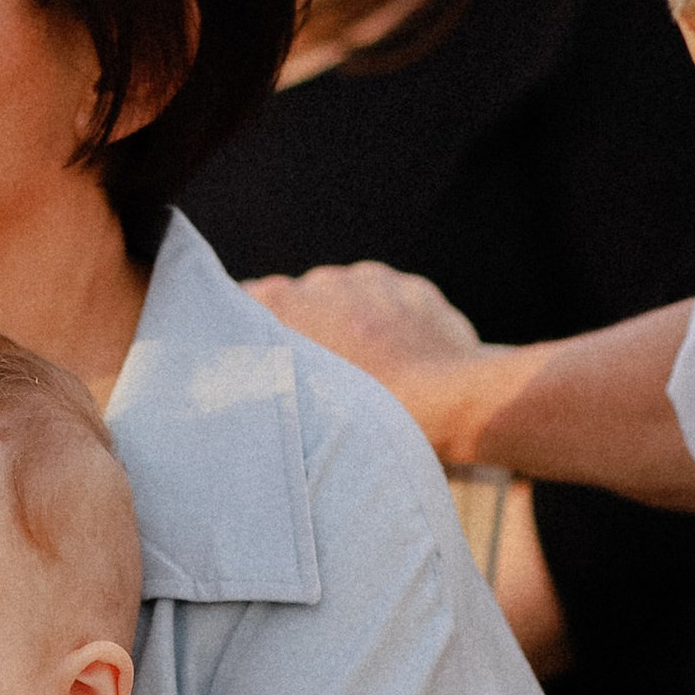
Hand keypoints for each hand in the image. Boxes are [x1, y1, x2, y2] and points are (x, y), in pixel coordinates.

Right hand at [249, 262, 481, 388]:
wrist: (448, 399)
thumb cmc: (365, 414)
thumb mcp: (294, 401)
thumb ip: (268, 371)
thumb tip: (255, 370)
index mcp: (281, 303)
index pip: (246, 303)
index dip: (253, 333)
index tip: (260, 361)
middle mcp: (320, 282)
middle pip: (299, 303)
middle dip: (308, 332)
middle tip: (320, 377)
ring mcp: (368, 280)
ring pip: (346, 300)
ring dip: (350, 326)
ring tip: (365, 373)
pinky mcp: (410, 288)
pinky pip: (389, 303)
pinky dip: (389, 325)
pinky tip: (397, 361)